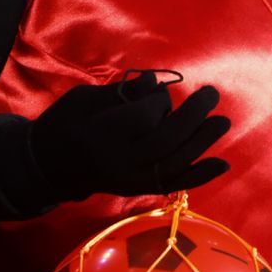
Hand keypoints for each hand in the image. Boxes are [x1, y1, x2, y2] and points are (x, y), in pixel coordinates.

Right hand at [29, 71, 230, 202]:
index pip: (143, 117)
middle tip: (211, 94)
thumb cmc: (65, 123)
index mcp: (99, 133)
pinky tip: (223, 164)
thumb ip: (121, 92)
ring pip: (173, 163)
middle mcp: (117, 161)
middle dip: (192, 116)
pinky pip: (172, 184)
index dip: (157, 101)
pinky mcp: (137, 189)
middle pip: (164, 140)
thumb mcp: (85, 99)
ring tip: (222, 122)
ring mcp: (129, 180)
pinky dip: (199, 175)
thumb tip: (156, 82)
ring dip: (202, 142)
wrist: (48, 166)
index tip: (158, 90)